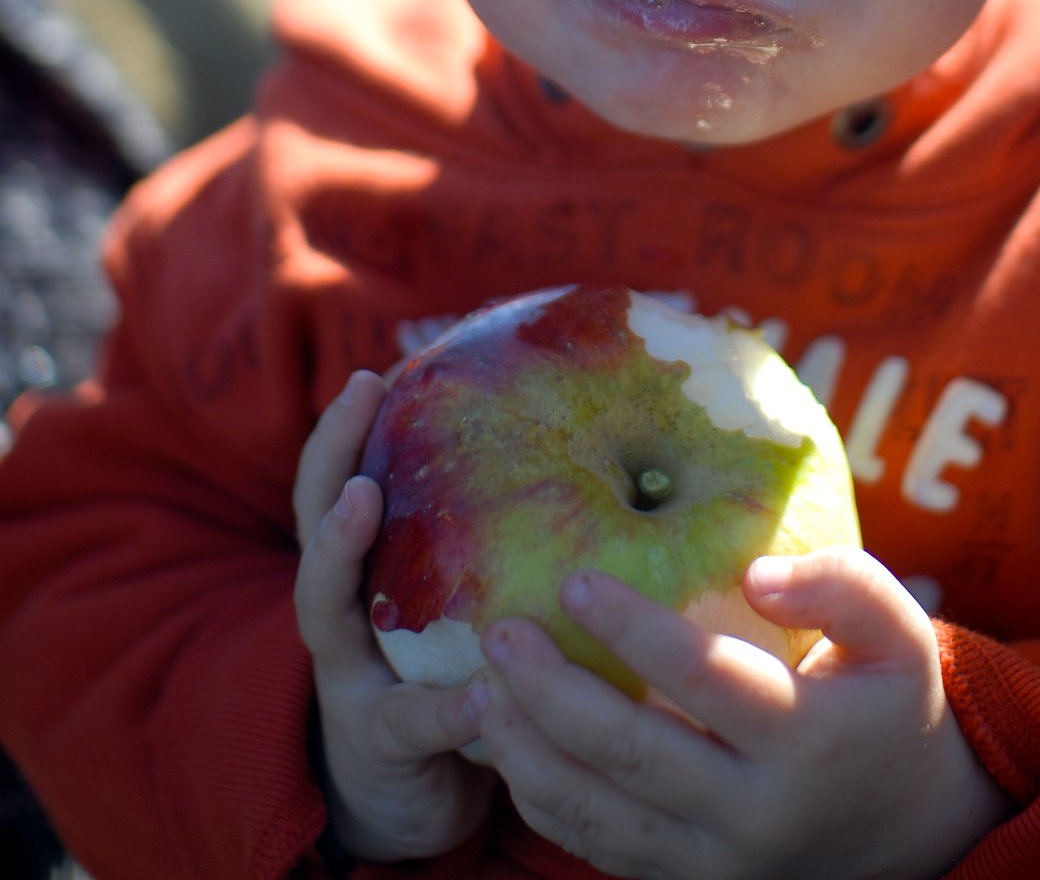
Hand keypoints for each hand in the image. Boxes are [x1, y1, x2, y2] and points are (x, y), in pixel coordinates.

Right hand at [293, 371, 495, 863]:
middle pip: (314, 520)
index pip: (344, 483)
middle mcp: (342, 613)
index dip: (350, 428)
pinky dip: (444, 706)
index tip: (378, 371)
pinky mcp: (378, 746)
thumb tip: (591, 452)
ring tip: (365, 499)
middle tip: (358, 395)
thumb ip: (496, 543)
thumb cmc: (450, 676)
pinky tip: (483, 693)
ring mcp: (348, 676)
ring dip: (340, 548)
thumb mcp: (459, 606)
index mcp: (367, 574)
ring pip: (324, 606)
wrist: (408, 802)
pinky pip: (406, 721)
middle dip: (329, 453)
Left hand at [462, 546, 1010, 879]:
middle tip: (500, 631)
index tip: (575, 581)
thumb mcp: (898, 633)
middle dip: (552, 693)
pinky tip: (507, 748)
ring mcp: (719, 861)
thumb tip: (756, 573)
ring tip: (479, 689)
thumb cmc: (892, 701)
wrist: (918, 829)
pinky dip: (544, 804)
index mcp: (807, 737)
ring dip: (527, 754)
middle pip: (633, 754)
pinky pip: (602, 851)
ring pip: (601, 816)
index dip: (635, 629)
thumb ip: (840, 586)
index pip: (705, 678)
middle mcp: (757, 811)